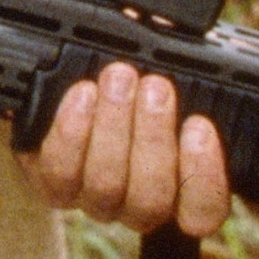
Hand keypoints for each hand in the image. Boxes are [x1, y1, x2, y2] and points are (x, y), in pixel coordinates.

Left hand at [20, 63, 229, 236]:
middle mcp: (139, 206)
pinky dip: (73, 132)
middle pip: (152, 199)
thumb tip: (191, 46)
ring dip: (114, 126)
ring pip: (106, 185)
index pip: (203, 212)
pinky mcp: (54, 186)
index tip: (200, 125)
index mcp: (181, 192)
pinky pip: (60, 173)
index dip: (205, 177)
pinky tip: (83, 94)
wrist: (68, 95)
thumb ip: (187, 78)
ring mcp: (96, 200)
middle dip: (154, 136)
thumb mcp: (168, 78)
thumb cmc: (135, 86)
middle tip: (156, 86)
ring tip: (118, 79)